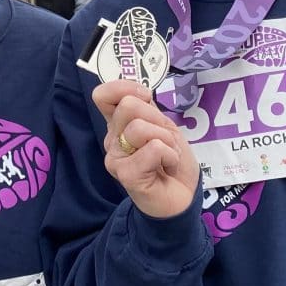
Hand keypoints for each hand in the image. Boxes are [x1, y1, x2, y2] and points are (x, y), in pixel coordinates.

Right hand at [92, 80, 199, 218]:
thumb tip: (137, 91)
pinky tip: (167, 168)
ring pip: (140, 128)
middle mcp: (112, 139)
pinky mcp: (125, 174)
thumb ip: (147, 107)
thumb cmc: (172, 160)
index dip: (125, 88)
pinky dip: (170, 155)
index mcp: (119, 124)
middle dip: (157, 118)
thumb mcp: (163, 126)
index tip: (146, 98)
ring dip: (166, 140)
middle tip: (164, 139)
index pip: (102, 95)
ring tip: (167, 156)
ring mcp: (115, 158)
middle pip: (128, 105)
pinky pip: (153, 148)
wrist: (183, 197)